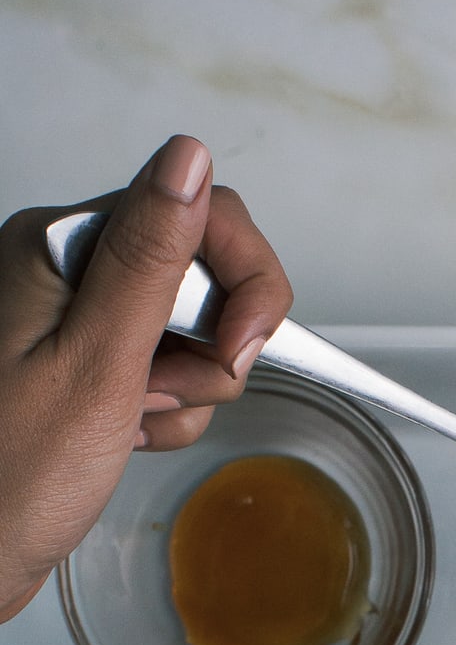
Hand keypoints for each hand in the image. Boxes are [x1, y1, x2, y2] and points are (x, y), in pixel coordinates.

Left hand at [0, 134, 292, 619]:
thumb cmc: (6, 482)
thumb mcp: (94, 368)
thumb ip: (148, 260)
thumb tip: (186, 162)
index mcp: (58, 248)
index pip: (198, 214)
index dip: (243, 281)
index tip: (241, 348)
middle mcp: (65, 271)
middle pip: (202, 274)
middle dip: (210, 346)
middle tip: (160, 393)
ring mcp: (77, 321)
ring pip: (192, 332)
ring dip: (185, 390)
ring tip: (130, 424)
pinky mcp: (88, 367)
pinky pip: (166, 372)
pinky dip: (166, 413)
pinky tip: (126, 439)